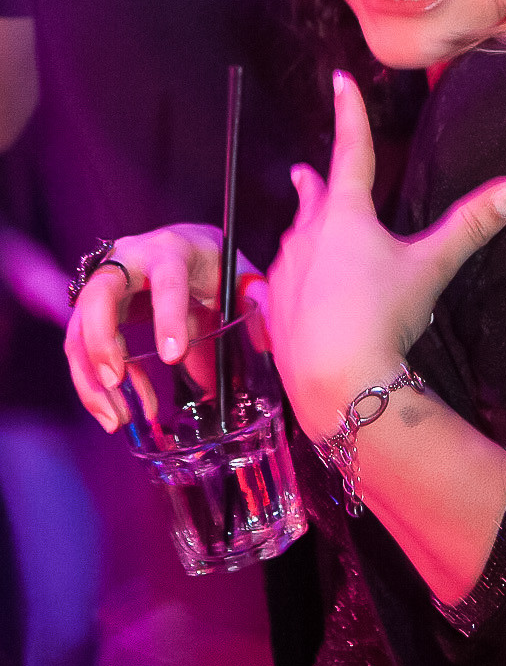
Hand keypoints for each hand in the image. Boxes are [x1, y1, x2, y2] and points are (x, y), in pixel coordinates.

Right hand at [64, 223, 266, 432]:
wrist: (184, 246)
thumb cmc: (213, 263)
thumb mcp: (239, 274)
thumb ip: (257, 301)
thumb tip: (268, 344)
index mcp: (172, 251)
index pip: (166, 280)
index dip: (167, 317)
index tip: (174, 357)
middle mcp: (129, 261)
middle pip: (98, 296)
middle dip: (101, 343)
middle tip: (118, 383)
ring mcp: (104, 284)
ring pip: (78, 329)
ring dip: (90, 378)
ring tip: (117, 418)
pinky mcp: (91, 310)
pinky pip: (79, 349)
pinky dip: (92, 385)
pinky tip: (118, 411)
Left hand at [268, 71, 505, 441]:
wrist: (335, 378)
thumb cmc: (383, 314)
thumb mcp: (431, 267)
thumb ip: (469, 227)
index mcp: (346, 215)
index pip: (352, 150)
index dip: (349, 112)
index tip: (340, 80)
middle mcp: (308, 235)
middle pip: (312, 198)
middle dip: (312, 183)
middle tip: (303, 171)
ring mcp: (284, 273)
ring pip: (294, 242)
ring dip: (301, 233)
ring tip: (302, 233)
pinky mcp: (273, 309)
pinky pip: (278, 286)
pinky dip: (289, 282)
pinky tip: (289, 293)